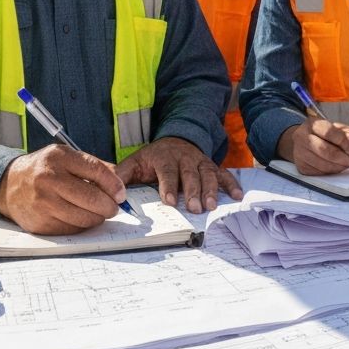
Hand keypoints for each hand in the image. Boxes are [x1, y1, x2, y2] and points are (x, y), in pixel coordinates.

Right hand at [0, 144, 125, 234]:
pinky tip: (81, 217)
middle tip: (113, 207)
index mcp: (59, 158)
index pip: (95, 171)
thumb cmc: (44, 169)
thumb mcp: (66, 156)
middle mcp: (49, 179)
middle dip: (109, 205)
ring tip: (98, 212)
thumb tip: (119, 183)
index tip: (121, 193)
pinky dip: (82, 226)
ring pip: (83, 218)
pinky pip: (72, 230)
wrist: (10, 185)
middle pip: (91, 198)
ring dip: (97, 218)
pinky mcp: (40, 223)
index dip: (113, 184)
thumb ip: (93, 166)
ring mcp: (43, 203)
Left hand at [116, 137, 236, 212]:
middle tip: (194, 208)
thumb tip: (111, 190)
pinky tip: (237, 195)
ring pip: (207, 174)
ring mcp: (200, 161)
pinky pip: (223, 173)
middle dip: (192, 191)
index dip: (168, 185)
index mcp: (164, 157)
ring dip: (211, 189)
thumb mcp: (135, 161)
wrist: (174, 140)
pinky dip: (231, 184)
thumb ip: (122, 175)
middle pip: (189, 174)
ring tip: (212, 206)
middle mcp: (184, 158)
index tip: (169, 201)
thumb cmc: (153, 158)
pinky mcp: (211, 166)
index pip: (166, 171)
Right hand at [276, 118, 348, 175]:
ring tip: (344, 165)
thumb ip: (346, 132)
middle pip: (323, 150)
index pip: (328, 132)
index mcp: (312, 124)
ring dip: (337, 167)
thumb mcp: (335, 127)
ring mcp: (300, 152)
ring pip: (321, 164)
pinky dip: (330, 172)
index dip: (342, 141)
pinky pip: (318, 172)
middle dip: (341, 158)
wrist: (302, 141)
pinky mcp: (301, 166)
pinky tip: (335, 167)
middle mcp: (302, 137)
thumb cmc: (322, 134)